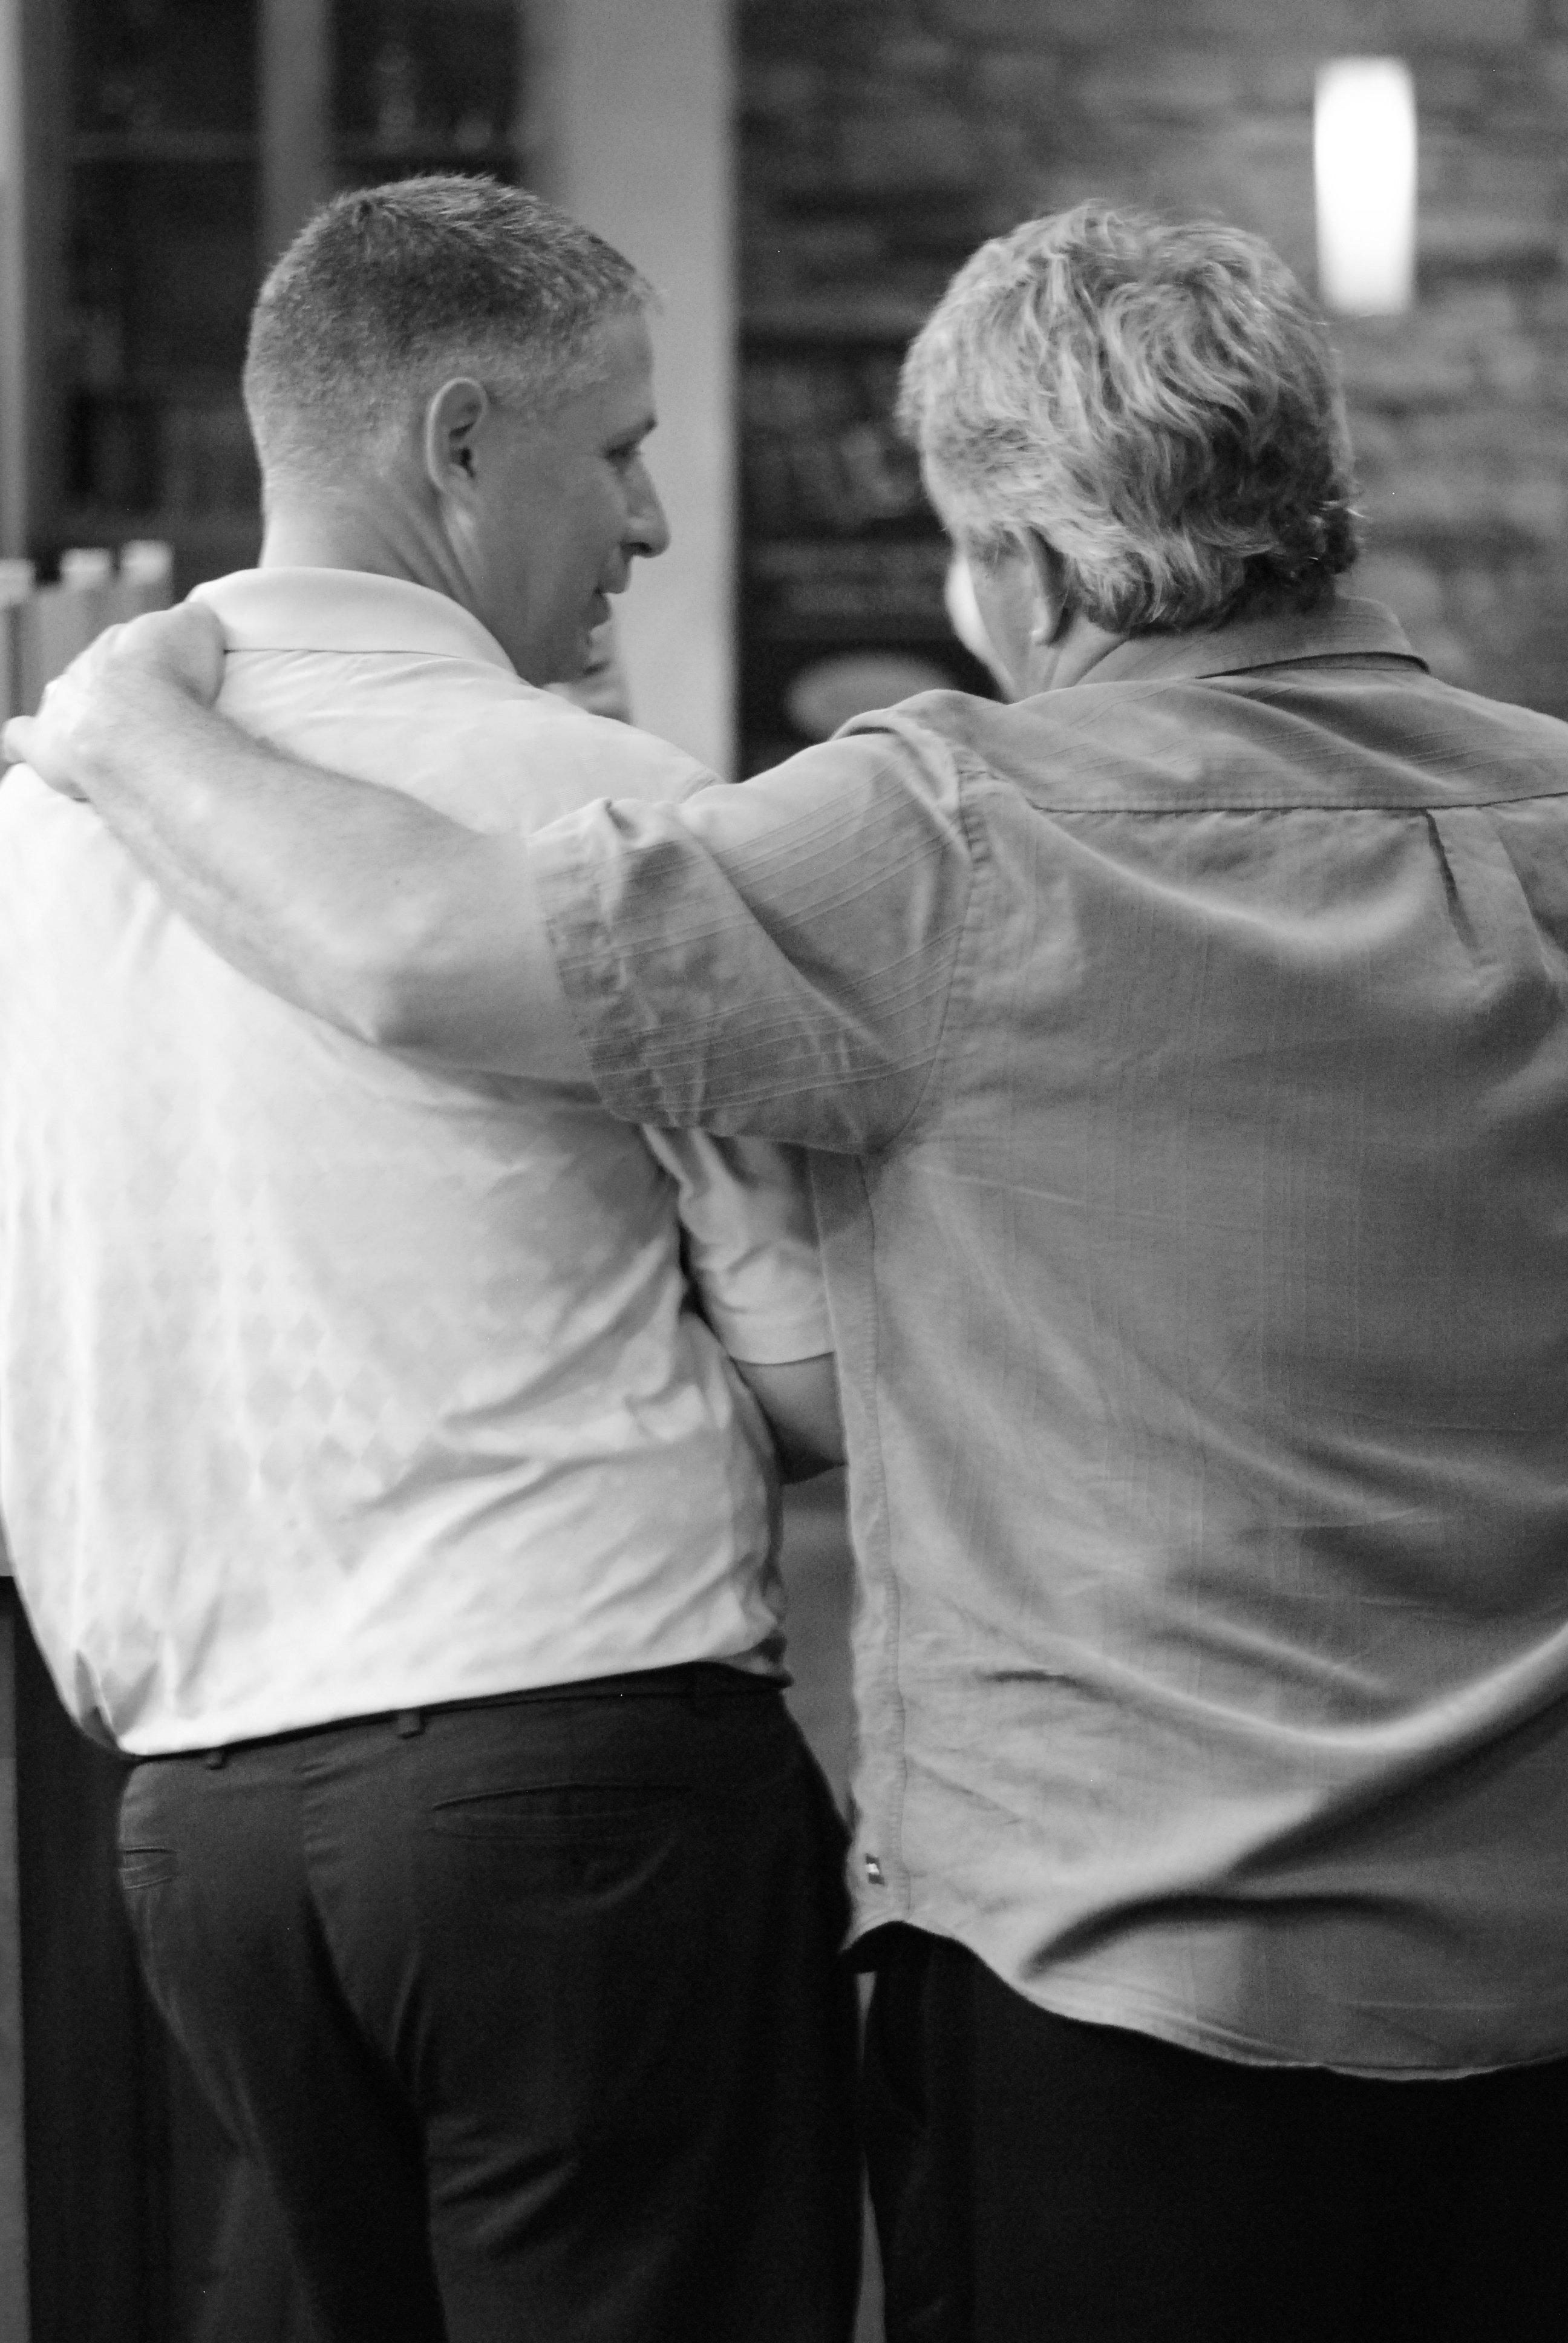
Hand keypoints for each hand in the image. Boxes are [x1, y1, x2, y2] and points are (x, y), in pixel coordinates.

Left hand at [2, 600, 225, 801]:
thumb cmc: (175, 680)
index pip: (133, 645)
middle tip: (148, 719)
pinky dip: (21, 742)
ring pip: (65, 701)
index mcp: (121, 641)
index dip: (154, 664)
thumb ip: (191, 619)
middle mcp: (86, 667)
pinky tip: (20, 749)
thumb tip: (191, 620)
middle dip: (118, 691)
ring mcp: (61, 704)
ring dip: (79, 715)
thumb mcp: (198, 629)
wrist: (142, 726)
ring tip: (107, 739)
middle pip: (99, 673)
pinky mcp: (43, 744)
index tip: (173, 683)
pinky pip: (20, 739)